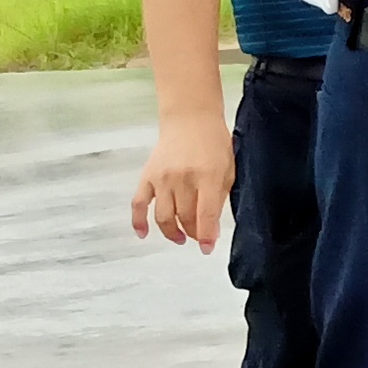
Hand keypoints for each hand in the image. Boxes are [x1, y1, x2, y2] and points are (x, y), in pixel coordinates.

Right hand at [131, 111, 232, 250]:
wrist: (190, 119)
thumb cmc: (214, 143)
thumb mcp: (228, 168)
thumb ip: (221, 196)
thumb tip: (211, 226)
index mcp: (208, 176)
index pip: (205, 214)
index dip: (207, 236)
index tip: (208, 248)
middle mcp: (182, 178)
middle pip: (184, 217)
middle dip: (193, 233)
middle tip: (199, 237)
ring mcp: (162, 178)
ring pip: (163, 216)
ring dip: (171, 232)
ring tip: (180, 237)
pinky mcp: (147, 176)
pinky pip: (138, 204)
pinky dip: (138, 222)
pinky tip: (144, 234)